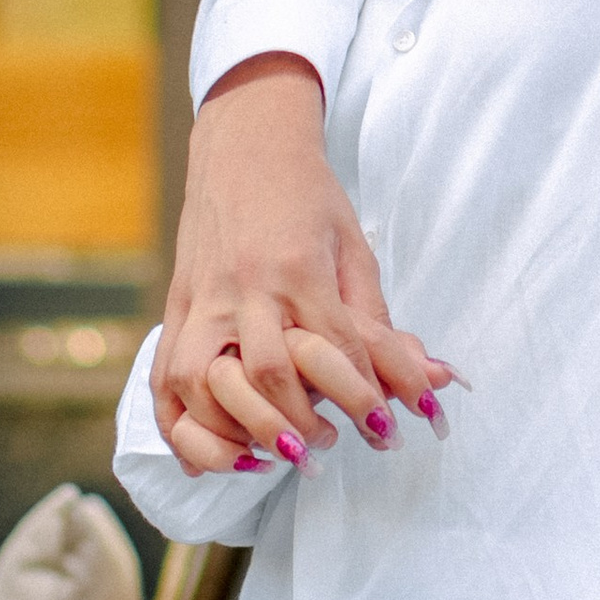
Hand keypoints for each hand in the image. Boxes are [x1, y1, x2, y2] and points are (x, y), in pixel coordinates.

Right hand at [155, 55, 450, 464]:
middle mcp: (244, 287)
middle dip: (304, 422)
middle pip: (269, 372)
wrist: (243, 143)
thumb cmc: (308, 197)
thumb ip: (381, 322)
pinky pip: (164, 383)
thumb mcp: (353, 247)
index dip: (367, 396)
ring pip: (206, 383)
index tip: (392, 431)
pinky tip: (222, 456)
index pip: (336, 347)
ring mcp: (201, 301)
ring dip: (243, 431)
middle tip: (338, 445)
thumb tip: (435, 380)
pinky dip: (188, 429)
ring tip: (284, 454)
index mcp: (296, 266)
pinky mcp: (175, 310)